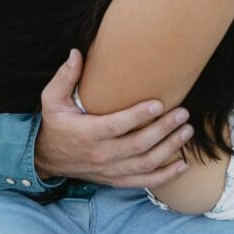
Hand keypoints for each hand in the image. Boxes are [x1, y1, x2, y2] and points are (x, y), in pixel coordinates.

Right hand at [34, 49, 192, 187]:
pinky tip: (182, 164)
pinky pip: (144, 181)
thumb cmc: (54, 124)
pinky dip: (165, 176)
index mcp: (87, 133)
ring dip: (169, 149)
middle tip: (183, 113)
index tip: (158, 103)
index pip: (116, 126)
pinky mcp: (116, 179)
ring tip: (187, 131)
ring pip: (145, 164)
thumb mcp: (51, 99)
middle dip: (163, 130)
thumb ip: (65, 76)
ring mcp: (110, 170)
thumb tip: (76, 52)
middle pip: (137, 145)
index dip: (138, 116)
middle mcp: (101, 154)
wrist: (47, 159)